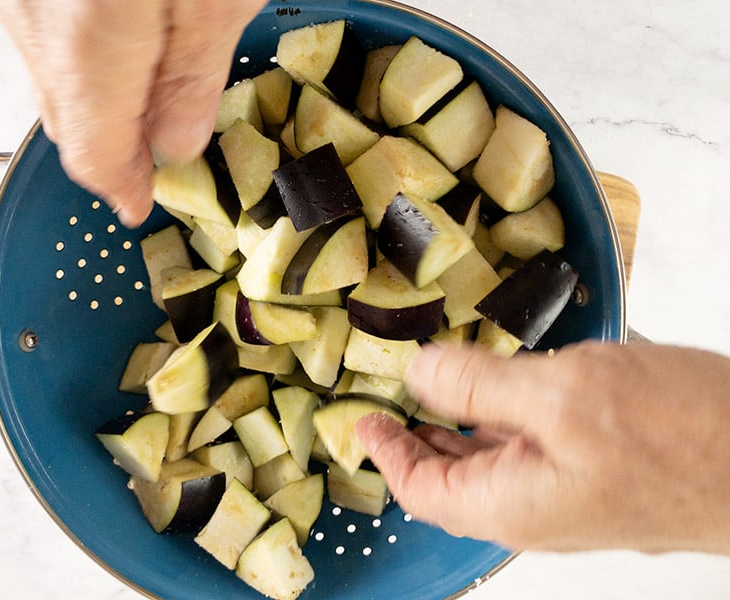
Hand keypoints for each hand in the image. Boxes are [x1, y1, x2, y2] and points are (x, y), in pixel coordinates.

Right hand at [0, 0, 266, 226]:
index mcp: (89, 49)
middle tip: (153, 166)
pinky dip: (84, 61)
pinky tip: (124, 49)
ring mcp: (20, 1)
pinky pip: (47, 42)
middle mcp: (35, 27)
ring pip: (52, 81)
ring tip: (149, 106)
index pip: (94, 157)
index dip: (122, 190)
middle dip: (114, 150)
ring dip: (99, 104)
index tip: (140, 207)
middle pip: (66, 122)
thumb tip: (178, 144)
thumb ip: (193, 76)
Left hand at [355, 340, 729, 553]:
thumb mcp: (561, 394)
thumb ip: (478, 385)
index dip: (385, 454)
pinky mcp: (599, 470)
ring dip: (455, 426)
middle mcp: (534, 507)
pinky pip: (530, 447)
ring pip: (490, 461)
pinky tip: (500, 385)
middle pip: (450, 479)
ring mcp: (569, 492)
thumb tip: (418, 374)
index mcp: (510, 502)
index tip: (362, 419)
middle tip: (390, 398)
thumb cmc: (682, 436)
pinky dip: (501, 418)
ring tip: (433, 385)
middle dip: (414, 439)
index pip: (420, 490)